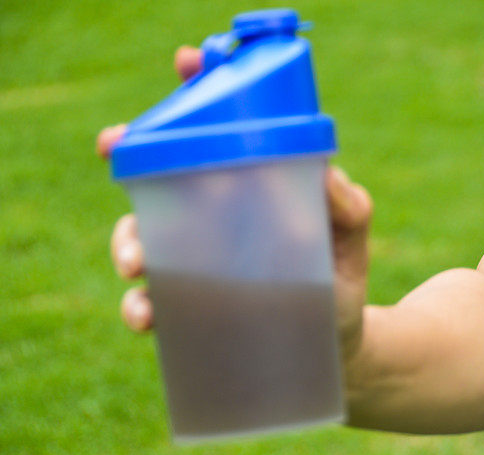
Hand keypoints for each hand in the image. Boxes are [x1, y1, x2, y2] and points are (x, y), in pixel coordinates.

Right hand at [100, 46, 373, 362]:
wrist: (338, 344)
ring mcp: (197, 265)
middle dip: (134, 160)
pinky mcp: (190, 310)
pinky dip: (139, 307)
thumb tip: (326, 173)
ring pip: (142, 240)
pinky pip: (150, 304)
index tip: (184, 63)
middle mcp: (214, 221)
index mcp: (250, 191)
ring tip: (137, 263)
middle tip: (115, 146)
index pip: (215, 138)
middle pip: (161, 182)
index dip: (198, 97)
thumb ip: (348, 206)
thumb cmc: (341, 278)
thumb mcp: (351, 236)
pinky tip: (146, 314)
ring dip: (127, 242)